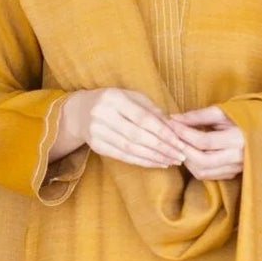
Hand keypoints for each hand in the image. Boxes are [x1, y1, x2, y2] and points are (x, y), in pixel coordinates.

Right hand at [72, 88, 190, 168]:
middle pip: (137, 135)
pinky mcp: (96, 146)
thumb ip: (152, 109)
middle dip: (162, 147)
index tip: (180, 141)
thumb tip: (174, 126)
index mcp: (114, 98)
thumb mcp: (131, 97)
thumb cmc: (114, 102)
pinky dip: (142, 161)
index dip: (163, 132)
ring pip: (131, 148)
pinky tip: (157, 163)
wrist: (80, 111)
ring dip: (154, 157)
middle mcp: (103, 114)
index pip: (143, 118)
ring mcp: (97, 131)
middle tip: (180, 155)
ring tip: (172, 161)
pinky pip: (123, 156)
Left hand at [167, 105, 244, 179]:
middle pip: (201, 161)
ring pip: (203, 172)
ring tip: (182, 145)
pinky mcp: (233, 174)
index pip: (204, 141)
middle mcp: (238, 157)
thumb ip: (198, 116)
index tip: (171, 124)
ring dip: (187, 160)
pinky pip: (208, 176)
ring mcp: (236, 169)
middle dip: (183, 149)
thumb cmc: (244, 117)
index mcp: (238, 139)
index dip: (184, 133)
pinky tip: (192, 154)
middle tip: (173, 137)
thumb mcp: (223, 112)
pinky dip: (195, 167)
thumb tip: (174, 119)